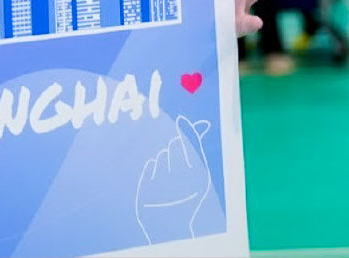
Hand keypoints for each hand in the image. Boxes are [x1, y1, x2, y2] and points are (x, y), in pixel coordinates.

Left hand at [132, 116, 215, 241]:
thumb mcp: (200, 175)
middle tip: (178, 166)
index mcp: (194, 175)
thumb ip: (198, 148)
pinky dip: (154, 171)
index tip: (181, 122)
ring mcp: (160, 183)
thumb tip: (202, 124)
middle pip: (173, 147)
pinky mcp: (146, 188)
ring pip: (161, 156)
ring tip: (170, 179)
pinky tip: (159, 183)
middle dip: (176, 151)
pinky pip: (150, 166)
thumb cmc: (188, 197)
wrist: (169, 226)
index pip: (186, 142)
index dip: (184, 133)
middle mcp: (178, 178)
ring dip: (165, 163)